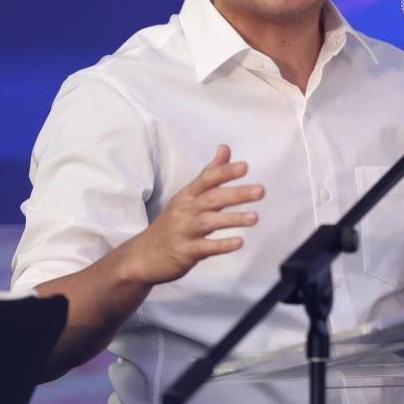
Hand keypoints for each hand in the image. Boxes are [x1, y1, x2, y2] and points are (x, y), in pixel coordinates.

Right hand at [123, 145, 262, 284]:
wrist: (144, 255)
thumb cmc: (173, 222)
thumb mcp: (188, 195)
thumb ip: (210, 173)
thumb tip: (225, 148)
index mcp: (188, 195)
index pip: (207, 179)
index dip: (225, 172)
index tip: (245, 167)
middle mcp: (185, 210)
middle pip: (211, 199)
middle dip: (236, 194)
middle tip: (260, 191)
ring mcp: (183, 231)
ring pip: (208, 222)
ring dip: (232, 219)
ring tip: (254, 217)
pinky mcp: (184, 252)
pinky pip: (204, 248)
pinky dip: (221, 245)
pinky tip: (238, 242)